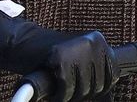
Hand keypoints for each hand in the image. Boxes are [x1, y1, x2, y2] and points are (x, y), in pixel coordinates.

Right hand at [0, 6, 116, 101]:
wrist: (24, 43)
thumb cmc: (53, 56)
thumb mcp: (80, 58)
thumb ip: (96, 70)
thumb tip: (108, 95)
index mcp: (99, 41)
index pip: (112, 77)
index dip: (96, 88)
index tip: (81, 84)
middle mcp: (92, 41)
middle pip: (98, 85)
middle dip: (82, 92)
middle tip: (67, 86)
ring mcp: (76, 47)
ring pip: (84, 89)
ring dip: (69, 94)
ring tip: (60, 85)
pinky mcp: (60, 56)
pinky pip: (66, 88)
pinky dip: (58, 94)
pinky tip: (52, 85)